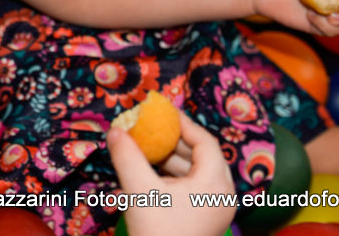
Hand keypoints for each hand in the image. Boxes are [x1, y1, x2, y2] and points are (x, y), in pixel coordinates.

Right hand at [108, 113, 234, 235]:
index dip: (183, 123)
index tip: (162, 114)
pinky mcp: (206, 221)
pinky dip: (173, 179)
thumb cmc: (158, 231)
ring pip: (196, 174)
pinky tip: (150, 176)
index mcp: (216, 183)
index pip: (205, 141)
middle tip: (150, 132)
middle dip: (173, 143)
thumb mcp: (139, 189)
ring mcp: (217, 210)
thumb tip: (115, 130)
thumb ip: (127, 155)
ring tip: (144, 152)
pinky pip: (193, 190)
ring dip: (171, 161)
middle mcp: (223, 194)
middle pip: (202, 156)